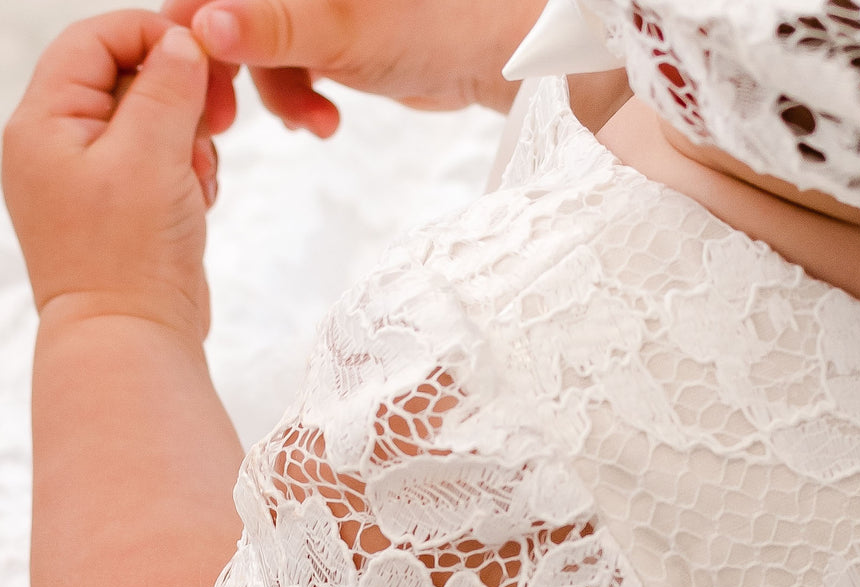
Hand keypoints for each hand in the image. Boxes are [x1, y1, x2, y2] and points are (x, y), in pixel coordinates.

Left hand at [2, 12, 215, 339]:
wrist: (134, 339)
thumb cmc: (131, 256)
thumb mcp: (152, 155)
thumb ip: (167, 88)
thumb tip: (183, 41)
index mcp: (44, 123)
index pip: (93, 40)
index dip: (150, 35)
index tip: (204, 55)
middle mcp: (57, 146)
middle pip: (125, 80)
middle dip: (177, 99)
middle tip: (214, 125)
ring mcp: (88, 181)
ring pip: (150, 125)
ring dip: (187, 142)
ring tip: (197, 181)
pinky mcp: (121, 211)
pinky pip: (159, 166)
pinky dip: (185, 174)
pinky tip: (196, 203)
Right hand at [161, 0, 545, 137]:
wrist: (488, 57)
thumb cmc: (432, 28)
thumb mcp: (341, 32)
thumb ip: (271, 28)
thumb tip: (204, 24)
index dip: (193, 33)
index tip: (201, 86)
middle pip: (225, 20)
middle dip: (239, 73)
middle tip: (240, 121)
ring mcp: (307, 4)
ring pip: (256, 51)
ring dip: (279, 96)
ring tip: (318, 125)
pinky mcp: (324, 34)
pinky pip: (285, 67)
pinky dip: (296, 99)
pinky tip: (322, 122)